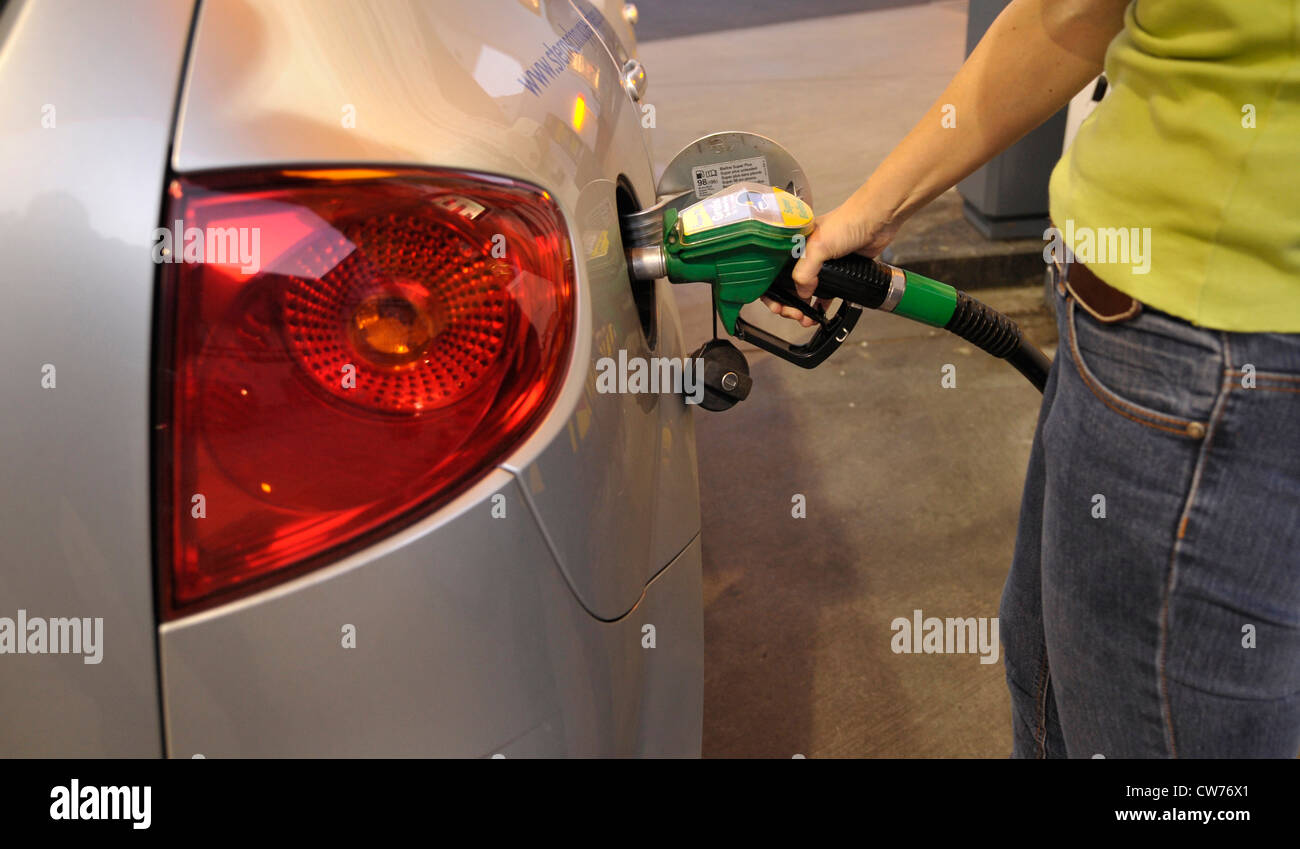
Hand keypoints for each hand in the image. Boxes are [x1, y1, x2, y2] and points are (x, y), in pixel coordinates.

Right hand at [760, 195, 900, 324]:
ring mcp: (821, 263)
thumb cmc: (848, 220)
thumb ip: (805, 271)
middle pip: (787, 284)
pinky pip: (826, 291)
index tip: (777, 306)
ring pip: (805, 290)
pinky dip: (821, 303)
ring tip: (806, 318)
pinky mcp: (838, 270)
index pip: (772, 272)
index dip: (771, 291)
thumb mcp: (818, 245)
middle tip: (795, 315)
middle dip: (788, 303)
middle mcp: (804, 254)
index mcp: (792, 244)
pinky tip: (819, 312)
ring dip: (803, 307)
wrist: (878, 219)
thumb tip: (802, 294)